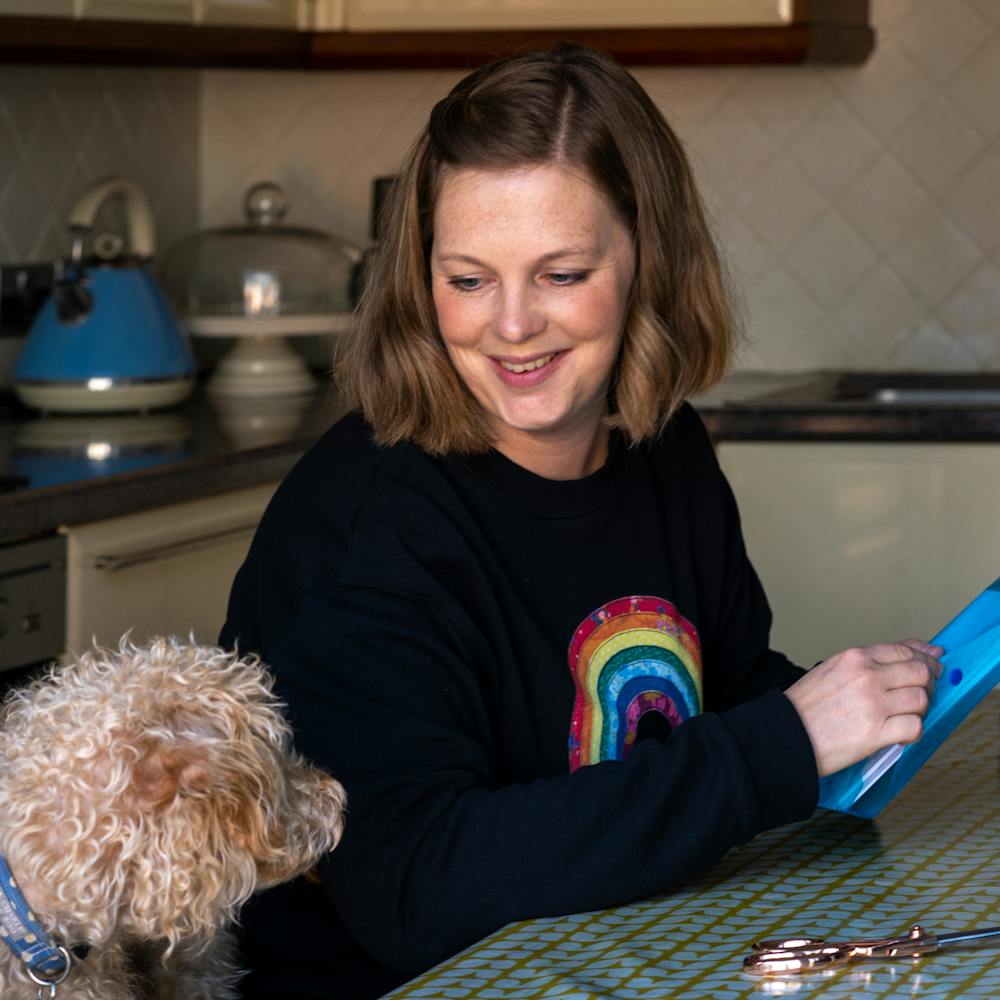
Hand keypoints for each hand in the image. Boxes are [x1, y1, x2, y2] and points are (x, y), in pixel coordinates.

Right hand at [784, 640, 942, 776]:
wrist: (784, 734)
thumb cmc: (805, 706)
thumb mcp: (831, 670)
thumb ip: (868, 663)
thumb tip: (906, 654)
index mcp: (854, 658)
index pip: (904, 650)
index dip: (924, 659)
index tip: (931, 666)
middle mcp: (866, 676)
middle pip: (920, 673)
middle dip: (927, 684)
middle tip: (920, 695)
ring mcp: (872, 704)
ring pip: (921, 700)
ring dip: (918, 710)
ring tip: (905, 716)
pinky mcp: (875, 733)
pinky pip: (914, 727)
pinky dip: (913, 732)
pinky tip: (900, 734)